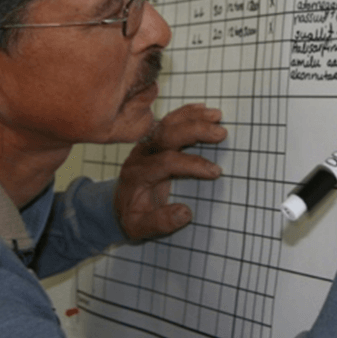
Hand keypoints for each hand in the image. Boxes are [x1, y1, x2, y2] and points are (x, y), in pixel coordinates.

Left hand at [114, 103, 226, 240]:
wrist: (115, 205)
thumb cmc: (131, 216)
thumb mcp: (139, 228)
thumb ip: (161, 223)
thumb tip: (185, 213)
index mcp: (138, 174)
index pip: (167, 162)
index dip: (192, 165)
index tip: (215, 172)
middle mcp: (140, 154)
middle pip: (167, 134)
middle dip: (195, 130)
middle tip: (221, 133)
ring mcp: (145, 143)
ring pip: (168, 122)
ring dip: (193, 116)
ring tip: (217, 115)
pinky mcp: (151, 138)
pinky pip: (169, 120)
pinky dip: (186, 113)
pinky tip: (203, 109)